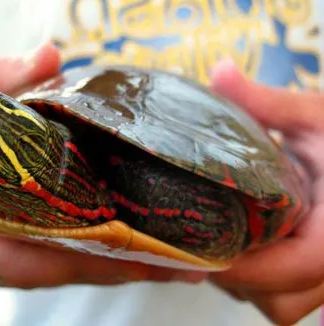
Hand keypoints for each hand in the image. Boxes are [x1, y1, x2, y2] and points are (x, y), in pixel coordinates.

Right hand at [0, 44, 206, 288]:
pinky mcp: (38, 251)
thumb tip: (47, 57)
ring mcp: (15, 256)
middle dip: (112, 269)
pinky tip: (155, 256)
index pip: (11, 256)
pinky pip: (76, 263)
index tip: (118, 251)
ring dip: (123, 270)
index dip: (64, 257)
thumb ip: (8, 80)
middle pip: (55, 271)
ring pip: (71, 272)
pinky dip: (113, 261)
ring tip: (178, 267)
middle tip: (171, 264)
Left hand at [209, 60, 323, 324]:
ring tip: (215, 242)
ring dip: (245, 282)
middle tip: (199, 240)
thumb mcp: (317, 116)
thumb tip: (220, 73)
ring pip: (279, 304)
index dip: (241, 265)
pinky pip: (283, 295)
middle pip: (278, 298)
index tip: (196, 247)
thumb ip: (269, 102)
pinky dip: (258, 280)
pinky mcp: (318, 272)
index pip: (292, 269)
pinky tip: (239, 244)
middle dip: (236, 276)